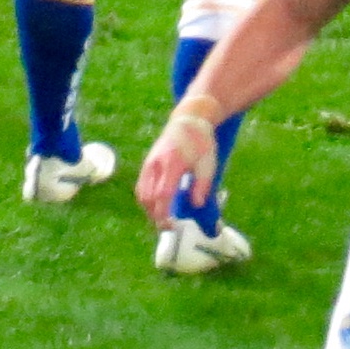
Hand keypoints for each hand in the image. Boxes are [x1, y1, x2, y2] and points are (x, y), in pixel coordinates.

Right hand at [136, 108, 217, 225]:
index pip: (163, 194)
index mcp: (173, 164)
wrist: (188, 120)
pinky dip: (146, 199)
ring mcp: (149, 164)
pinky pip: (141, 186)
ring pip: (141, 193)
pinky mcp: (147, 164)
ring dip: (149, 209)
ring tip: (161, 219)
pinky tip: (156, 206)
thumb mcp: (208, 164)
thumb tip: (196, 205)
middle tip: (167, 228)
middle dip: (154, 215)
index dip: (163, 213)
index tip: (169, 225)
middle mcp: (156, 164)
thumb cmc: (201, 142)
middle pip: (148, 197)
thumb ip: (202, 185)